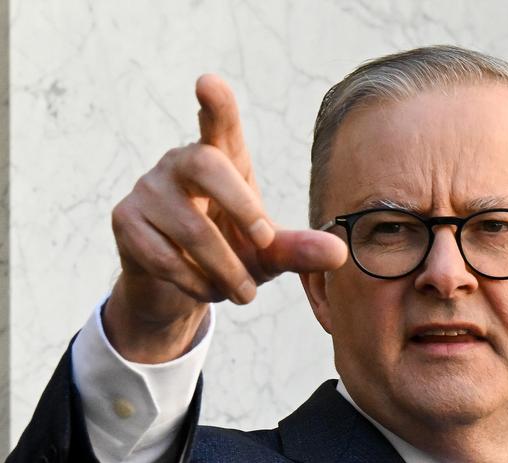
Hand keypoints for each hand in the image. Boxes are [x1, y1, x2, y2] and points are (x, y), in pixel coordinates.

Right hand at [105, 74, 346, 362]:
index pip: (219, 124)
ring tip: (243, 293)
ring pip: (190, 226)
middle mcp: (181, 164)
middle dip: (241, 204)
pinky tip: (208, 291)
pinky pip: (164, 255)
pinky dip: (195, 282)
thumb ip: (299, 249)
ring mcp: (148, 189)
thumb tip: (340, 253)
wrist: (180, 287)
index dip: (217, 105)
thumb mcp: (269, 253)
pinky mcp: (125, 220)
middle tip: (265, 242)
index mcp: (222, 159)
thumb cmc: (231, 254)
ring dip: (224, 268)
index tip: (208, 83)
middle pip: (206, 164)